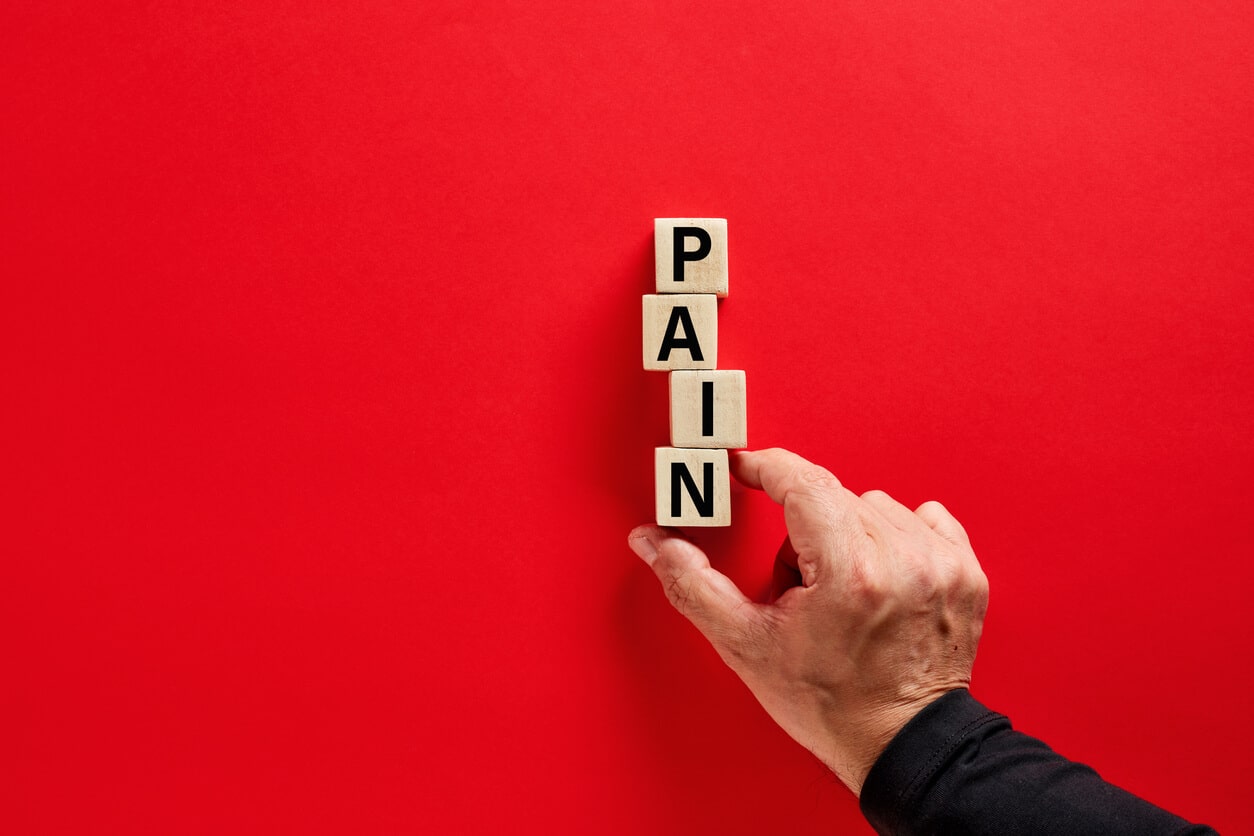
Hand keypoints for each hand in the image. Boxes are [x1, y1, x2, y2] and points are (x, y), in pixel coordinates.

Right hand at [628, 448, 988, 795]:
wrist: (902, 745)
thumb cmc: (830, 703)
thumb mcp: (746, 646)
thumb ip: (693, 584)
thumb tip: (654, 542)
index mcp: (849, 572)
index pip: (801, 481)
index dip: (764, 467)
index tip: (743, 467)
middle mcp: (902, 559)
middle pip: (833, 497)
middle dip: (803, 531)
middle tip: (799, 587)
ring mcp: (940, 564)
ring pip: (875, 505)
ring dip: (850, 534)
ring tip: (843, 591)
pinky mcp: (966, 573)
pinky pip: (925, 518)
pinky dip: (897, 538)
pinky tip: (884, 579)